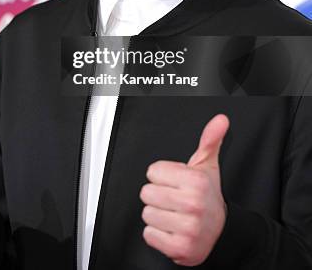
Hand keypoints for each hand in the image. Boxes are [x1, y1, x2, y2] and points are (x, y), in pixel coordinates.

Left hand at [140, 113, 228, 266]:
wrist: (221, 232)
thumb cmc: (208, 196)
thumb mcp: (208, 165)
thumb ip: (210, 140)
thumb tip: (220, 120)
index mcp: (196, 181)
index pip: (153, 171)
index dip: (162, 176)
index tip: (175, 182)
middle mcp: (193, 204)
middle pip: (147, 193)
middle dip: (158, 195)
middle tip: (173, 198)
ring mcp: (187, 228)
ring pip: (147, 214)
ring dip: (157, 215)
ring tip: (173, 213)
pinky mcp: (179, 248)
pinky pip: (149, 234)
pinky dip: (157, 233)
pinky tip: (171, 228)